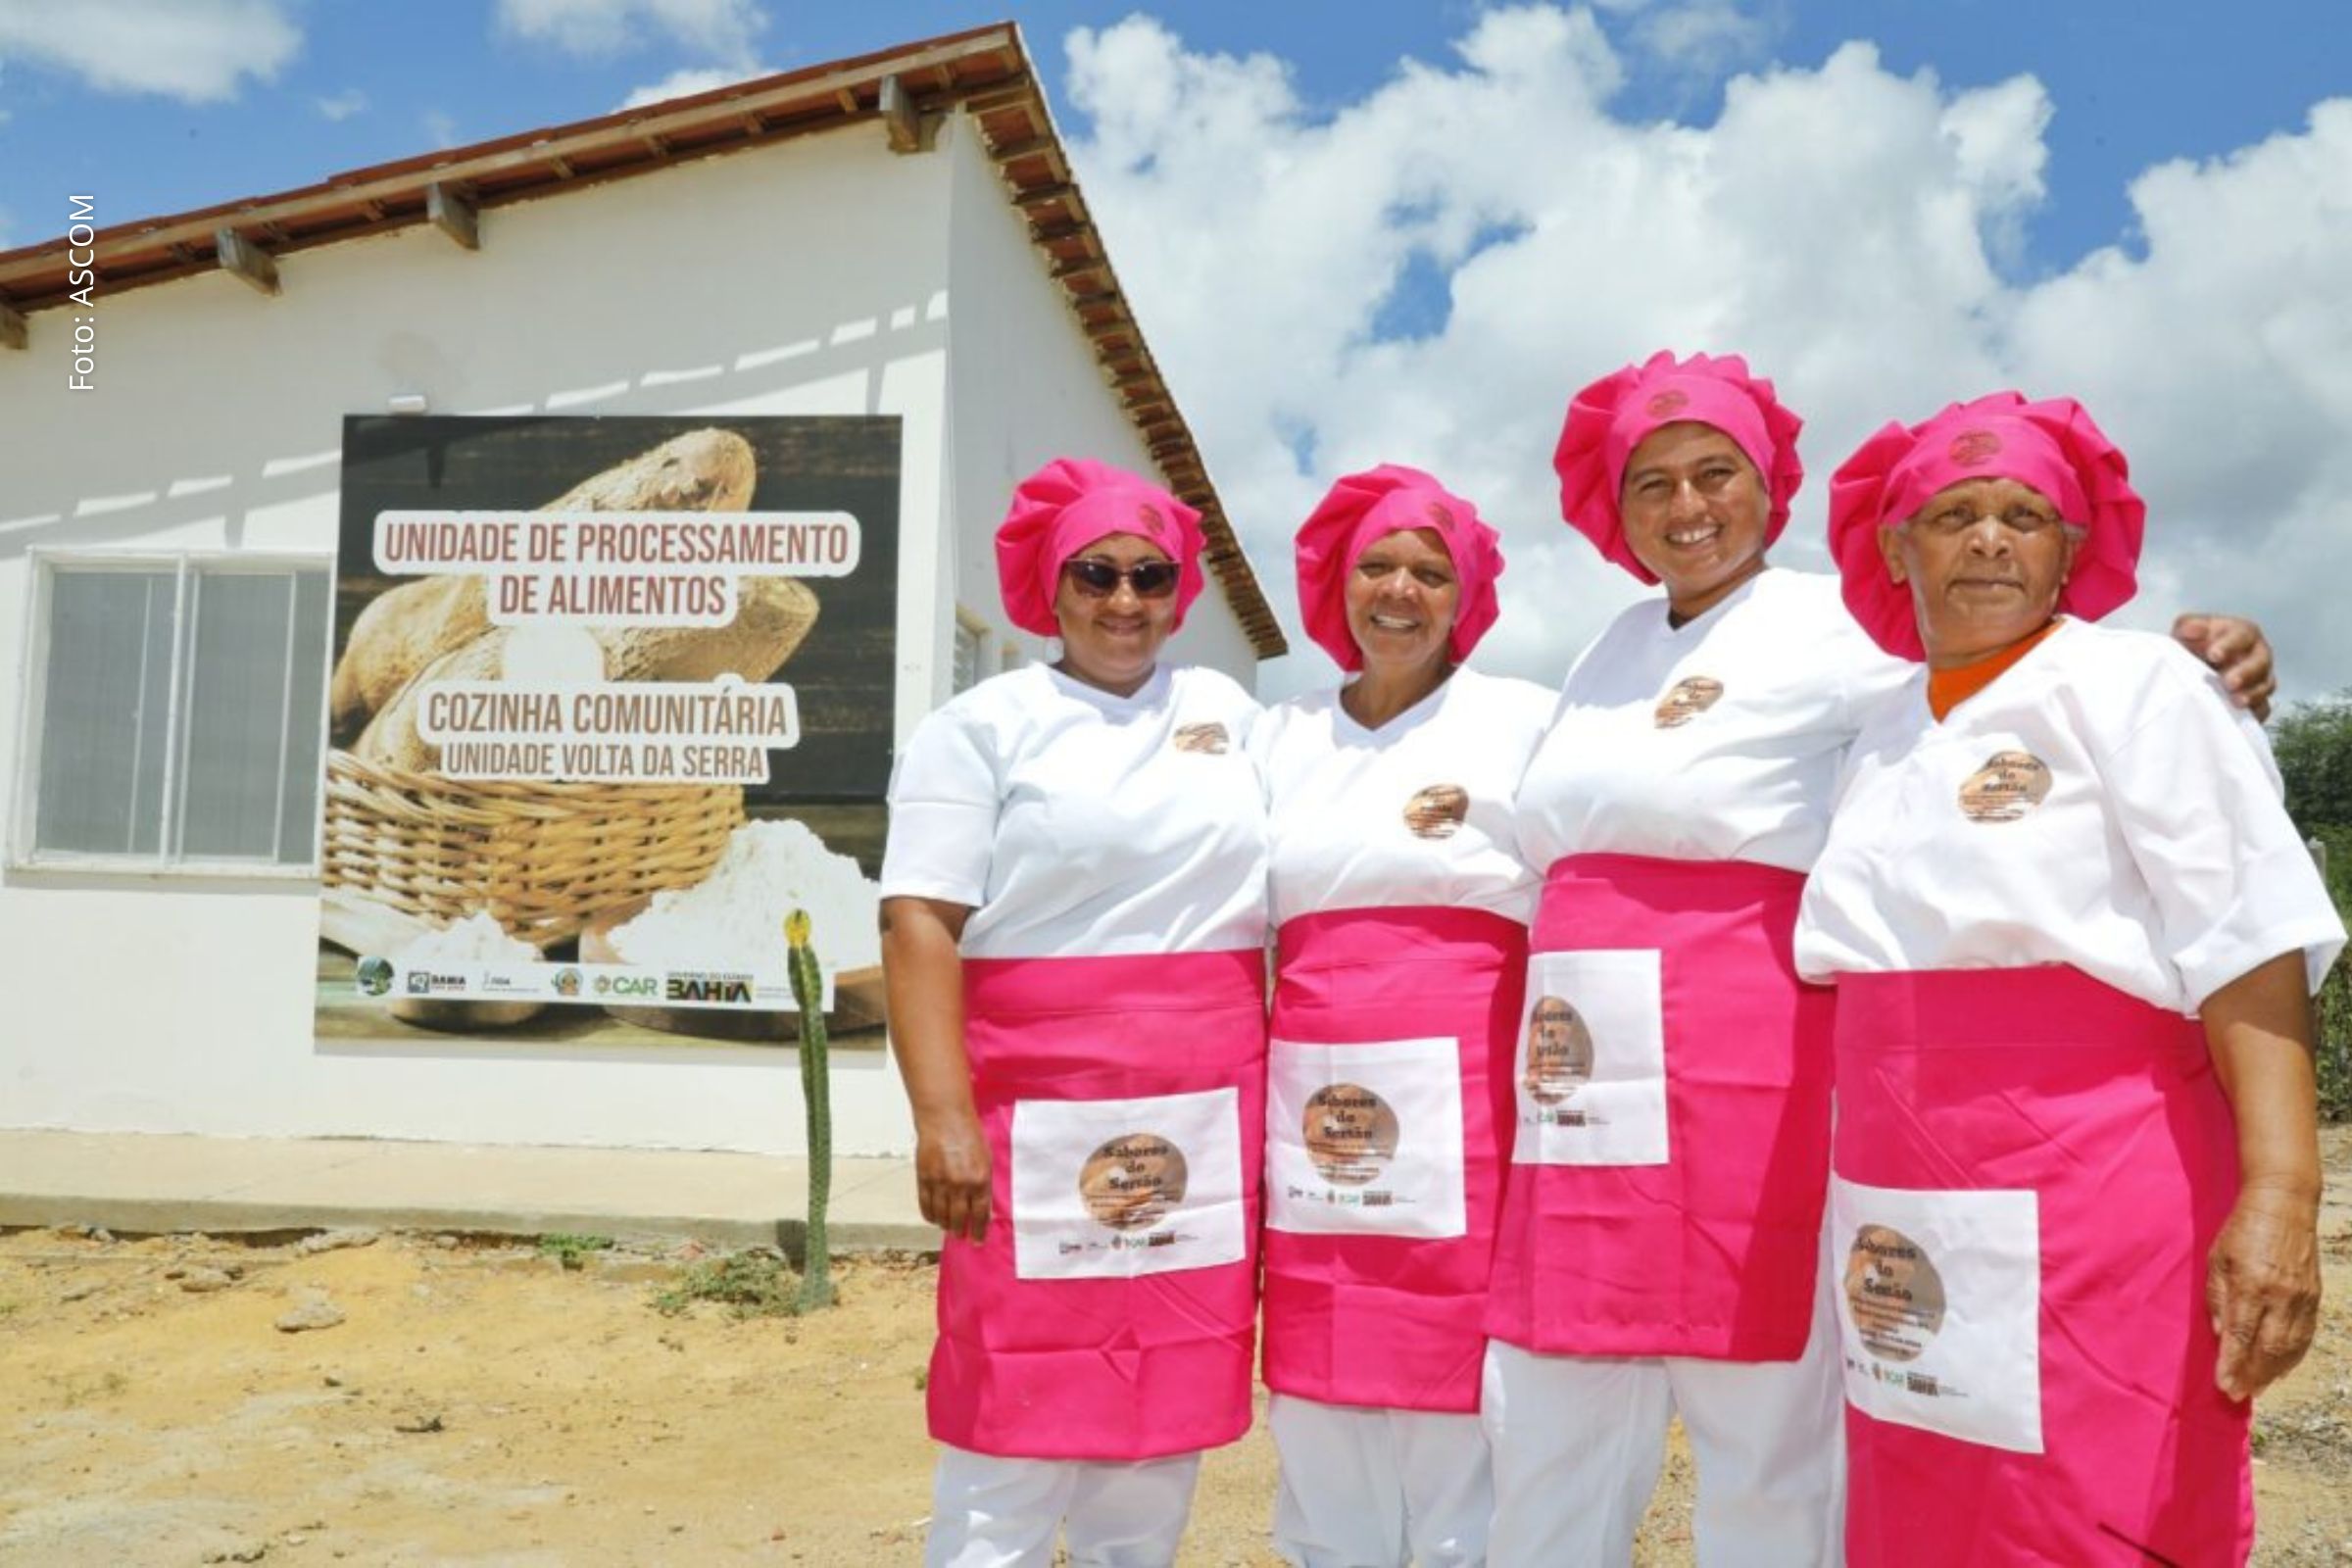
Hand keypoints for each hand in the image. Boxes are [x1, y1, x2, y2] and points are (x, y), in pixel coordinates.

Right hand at [915, 1108, 992, 1243]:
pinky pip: (926, 1205)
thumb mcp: (985, 1159)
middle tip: (961, 1235)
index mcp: (980, 1179)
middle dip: (961, 1230)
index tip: (977, 1241)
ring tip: (948, 1227)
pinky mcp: (924, 1178)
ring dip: (945, 1225)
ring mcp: (940, 1182)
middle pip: (960, 1218)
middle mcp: (961, 1184)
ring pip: (942, 1215)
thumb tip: (982, 1206)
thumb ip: (983, 1183)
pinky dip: (930, 1215)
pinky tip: (934, 1218)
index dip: (978, 1231)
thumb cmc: (969, 1135)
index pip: (980, 1214)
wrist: (945, 1118)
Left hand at [2173, 613, 2274, 721]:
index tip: (2213, 655)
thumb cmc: (2193, 644)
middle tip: (2229, 682)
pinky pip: (2263, 707)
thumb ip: (2189, 626)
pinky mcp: (2258, 700)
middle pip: (2260, 662)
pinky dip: (2254, 712)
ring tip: (2236, 702)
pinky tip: (2240, 716)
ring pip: (2265, 685)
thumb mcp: (2186, 631)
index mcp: (2242, 633)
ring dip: (2252, 694)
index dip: (2230, 645)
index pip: (2242, 635)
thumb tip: (2191, 630)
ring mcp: (2260, 678)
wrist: (2191, 666)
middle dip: (2245, 672)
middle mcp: (2257, 654)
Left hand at [2206, 1181, 2320, 1400]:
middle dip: (2252, 1375)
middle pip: (2268, 1348)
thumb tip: (2220, 1334)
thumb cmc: (2242, 1230)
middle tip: (2238, 1395)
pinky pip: (2305, 1335)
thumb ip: (2218, 1298)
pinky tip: (2281, 1368)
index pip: (2240, 1335)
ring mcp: (2302, 1298)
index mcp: (2251, 1284)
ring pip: (2290, 1347)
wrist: (2284, 1205)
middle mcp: (2280, 1295)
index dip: (2233, 1365)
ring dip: (2273, 1371)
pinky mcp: (2315, 1297)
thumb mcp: (2217, 1259)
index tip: (2224, 1386)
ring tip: (2257, 1387)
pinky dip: (2293, 1356)